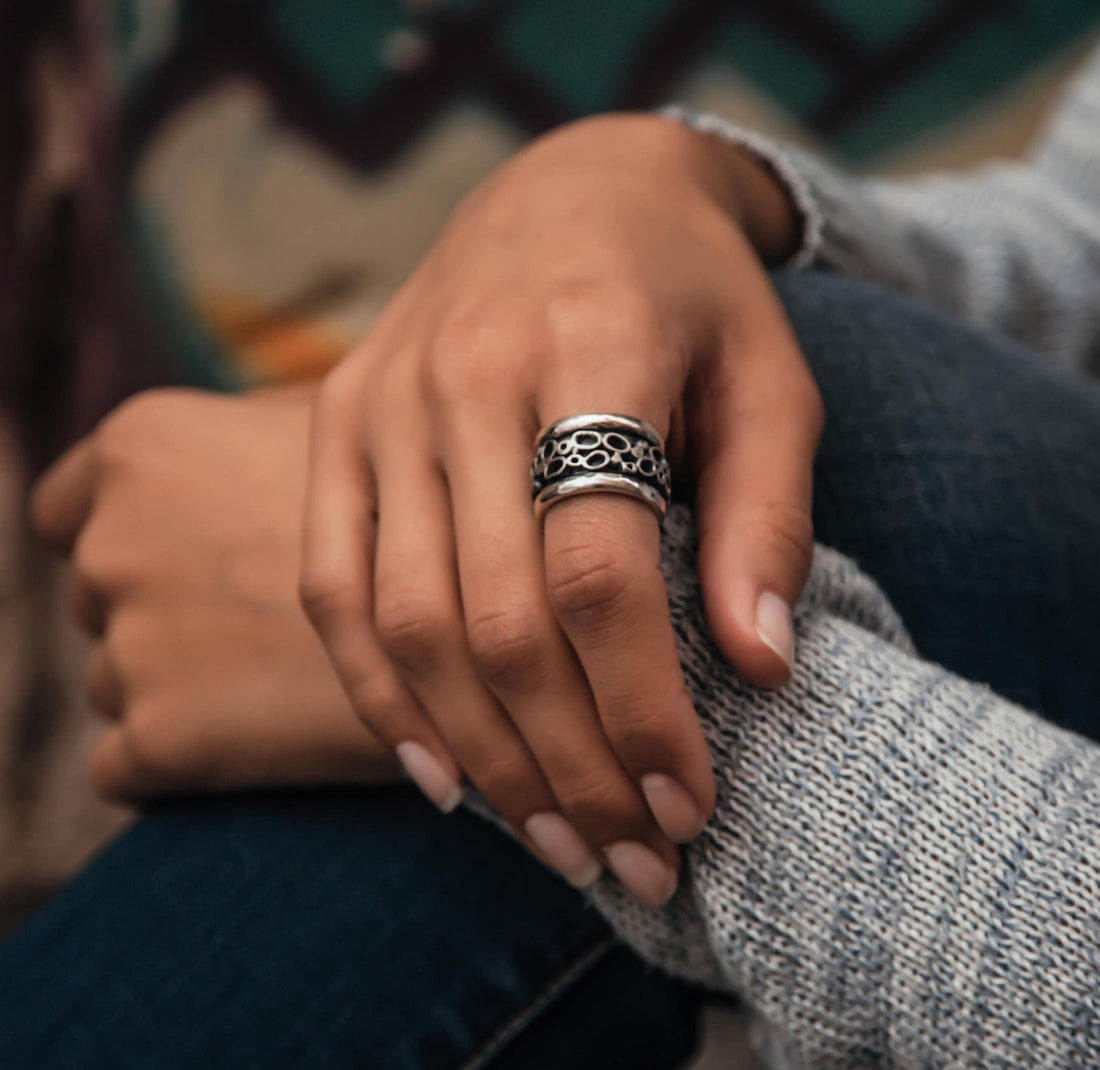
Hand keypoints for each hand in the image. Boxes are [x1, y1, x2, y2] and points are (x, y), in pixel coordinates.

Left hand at [31, 387, 399, 800]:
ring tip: (279, 684)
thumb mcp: (338, 423)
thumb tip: (243, 432)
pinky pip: (126, 765)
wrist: (501, 602)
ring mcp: (132, 642)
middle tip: (258, 633)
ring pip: (115, 681)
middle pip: (99, 598)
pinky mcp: (162, 739)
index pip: (72, 505)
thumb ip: (260, 426)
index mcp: (144, 446)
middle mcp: (117, 538)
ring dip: (179, 690)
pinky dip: (180, 763)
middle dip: (162, 615)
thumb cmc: (429, 494)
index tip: (190, 565)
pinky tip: (264, 740)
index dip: (128, 538)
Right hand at [302, 113, 821, 906]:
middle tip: (627, 859)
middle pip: (501, 618)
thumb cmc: (690, 300)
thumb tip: (759, 667)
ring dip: (482, 755)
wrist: (570, 195)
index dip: (642, 709)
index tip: (686, 804)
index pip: (602, 570)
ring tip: (552, 843)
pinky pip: (333, 588)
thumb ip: (767, 518)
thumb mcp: (771, 384)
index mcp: (591, 347)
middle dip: (569, 765)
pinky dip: (379, 695)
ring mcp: (381, 403)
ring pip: (408, 621)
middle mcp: (464, 376)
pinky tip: (443, 777)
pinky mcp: (335, 426)